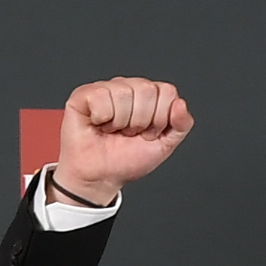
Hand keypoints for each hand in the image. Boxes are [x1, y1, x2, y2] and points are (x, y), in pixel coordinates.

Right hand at [50, 77, 193, 207]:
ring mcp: (107, 89)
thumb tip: (180, 104)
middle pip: (147, 90)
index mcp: (150, 97)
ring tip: (113, 131)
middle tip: (129, 134)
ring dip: (120, 122)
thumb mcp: (164, 145)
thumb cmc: (126, 160)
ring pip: (124, 93)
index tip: (148, 134)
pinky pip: (101, 96)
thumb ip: (181, 125)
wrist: (100, 178)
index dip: (160, 118)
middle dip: (140, 122)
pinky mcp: (84, 94)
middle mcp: (129, 88)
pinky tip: (98, 124)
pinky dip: (101, 118)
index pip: (167, 92)